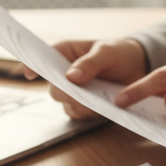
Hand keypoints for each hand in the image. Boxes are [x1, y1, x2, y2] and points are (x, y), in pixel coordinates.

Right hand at [26, 39, 147, 120]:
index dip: (32, 65)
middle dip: (64, 91)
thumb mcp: (107, 52)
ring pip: (64, 103)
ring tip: (97, 98)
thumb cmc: (119, 53)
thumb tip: (70, 77)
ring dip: (78, 103)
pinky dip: (88, 112)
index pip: (43, 57)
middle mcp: (64, 72)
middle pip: (53, 87)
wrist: (138, 68)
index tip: (28, 73)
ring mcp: (73, 91)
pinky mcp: (83, 106)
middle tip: (78, 92)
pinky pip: (78, 113)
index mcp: (65, 52)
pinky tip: (101, 106)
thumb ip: (90, 63)